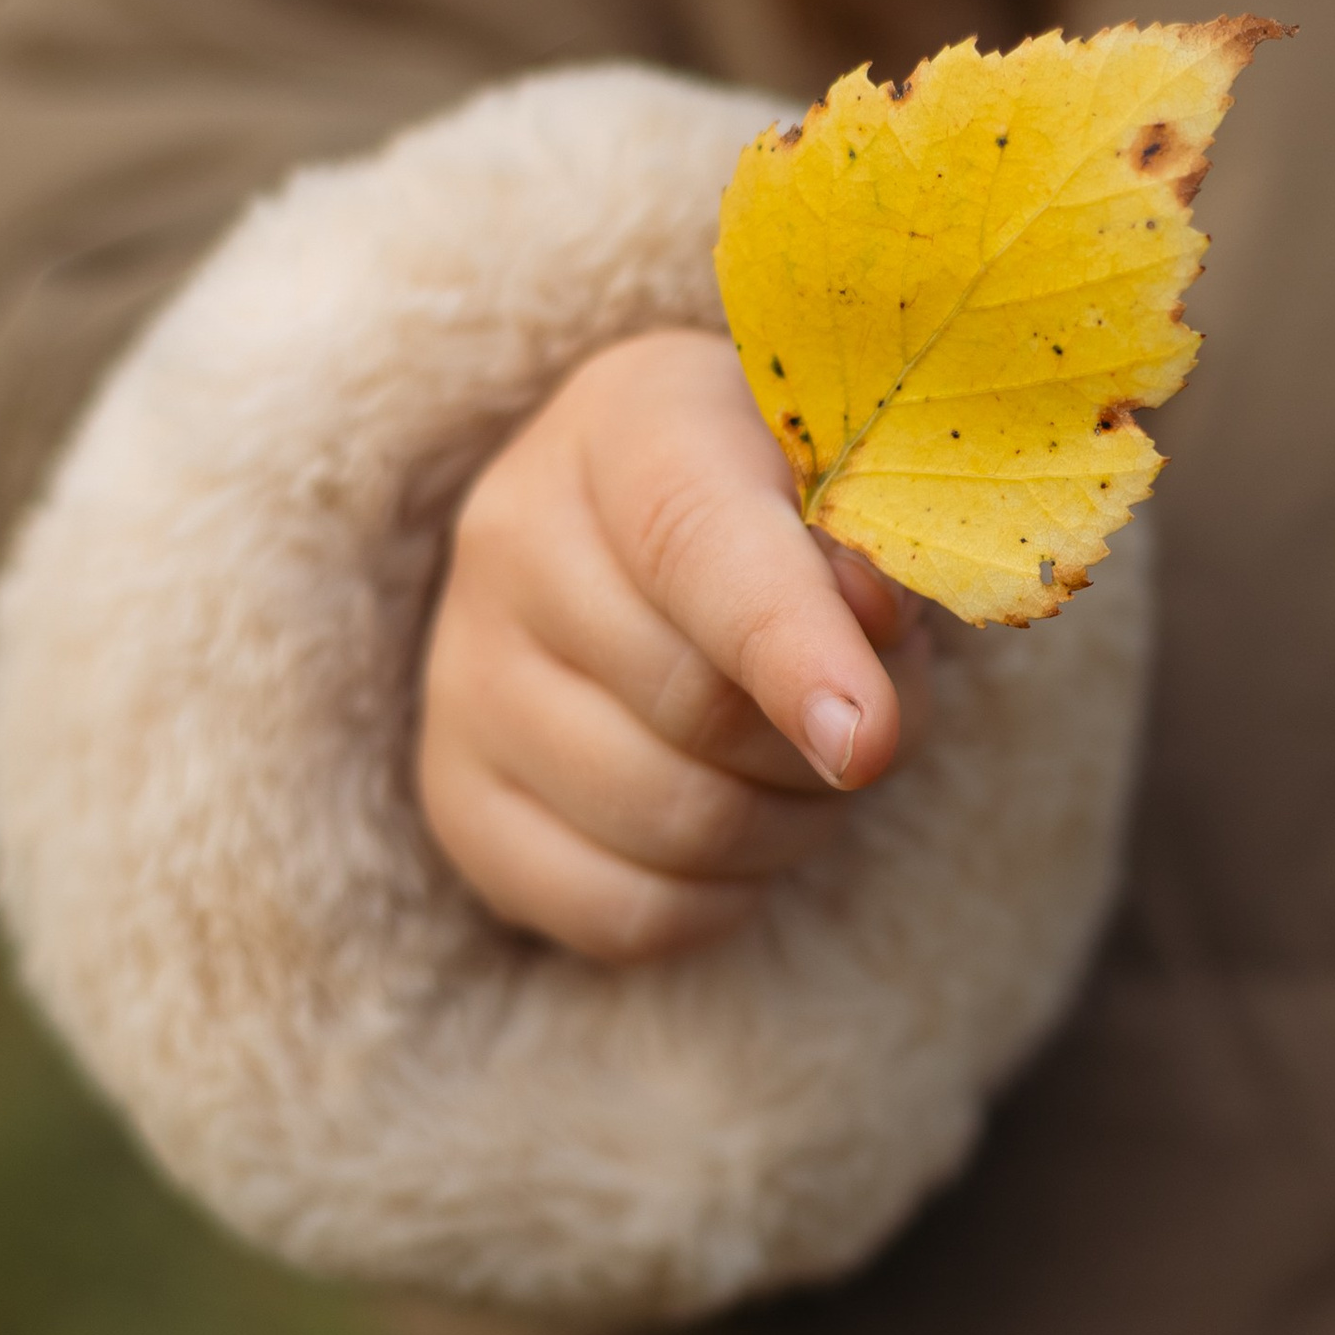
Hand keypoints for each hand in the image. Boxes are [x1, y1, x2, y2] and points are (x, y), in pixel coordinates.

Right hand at [418, 327, 924, 961]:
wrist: (664, 540)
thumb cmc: (794, 504)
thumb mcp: (856, 482)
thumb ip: (874, 536)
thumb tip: (868, 614)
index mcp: (626, 422)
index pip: (696, 546)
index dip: (791, 651)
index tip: (871, 741)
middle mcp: (510, 537)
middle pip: (698, 708)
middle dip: (827, 740)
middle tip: (874, 715)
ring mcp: (463, 674)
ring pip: (670, 821)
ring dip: (788, 821)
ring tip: (805, 759)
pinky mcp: (459, 799)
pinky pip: (624, 912)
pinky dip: (721, 896)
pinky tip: (741, 829)